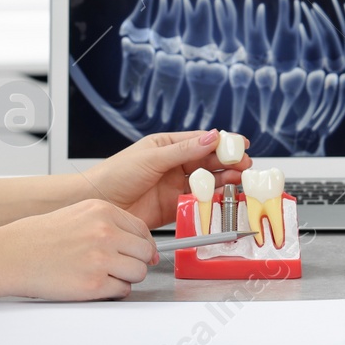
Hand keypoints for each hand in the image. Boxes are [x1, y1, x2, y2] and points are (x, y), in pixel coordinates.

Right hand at [0, 199, 159, 300]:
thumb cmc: (38, 237)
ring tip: (103, 275)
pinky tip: (94, 285)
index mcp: (102, 211)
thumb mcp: (77, 214)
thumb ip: (108, 224)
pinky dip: (113, 292)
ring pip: (138, 273)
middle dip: (135, 262)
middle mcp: (105, 232)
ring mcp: (101, 258)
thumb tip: (138, 243)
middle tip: (118, 266)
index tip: (140, 253)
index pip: (142, 230)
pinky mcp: (94, 284)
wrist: (12, 256)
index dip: (142, 245)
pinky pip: (122, 291)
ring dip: (125, 278)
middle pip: (144, 252)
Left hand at [81, 129, 251, 228]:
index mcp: (167, 146)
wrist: (98, 203)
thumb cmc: (115, 174)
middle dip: (228, 163)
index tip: (240, 144)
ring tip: (240, 181)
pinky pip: (197, 202)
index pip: (201, 141)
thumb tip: (211, 137)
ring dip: (224, 181)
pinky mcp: (173, 207)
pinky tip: (222, 198)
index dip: (223, 143)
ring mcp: (174, 186)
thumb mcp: (152, 157)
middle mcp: (173, 165)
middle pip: (208, 162)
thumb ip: (184, 150)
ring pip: (206, 182)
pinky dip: (211, 201)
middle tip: (245, 165)